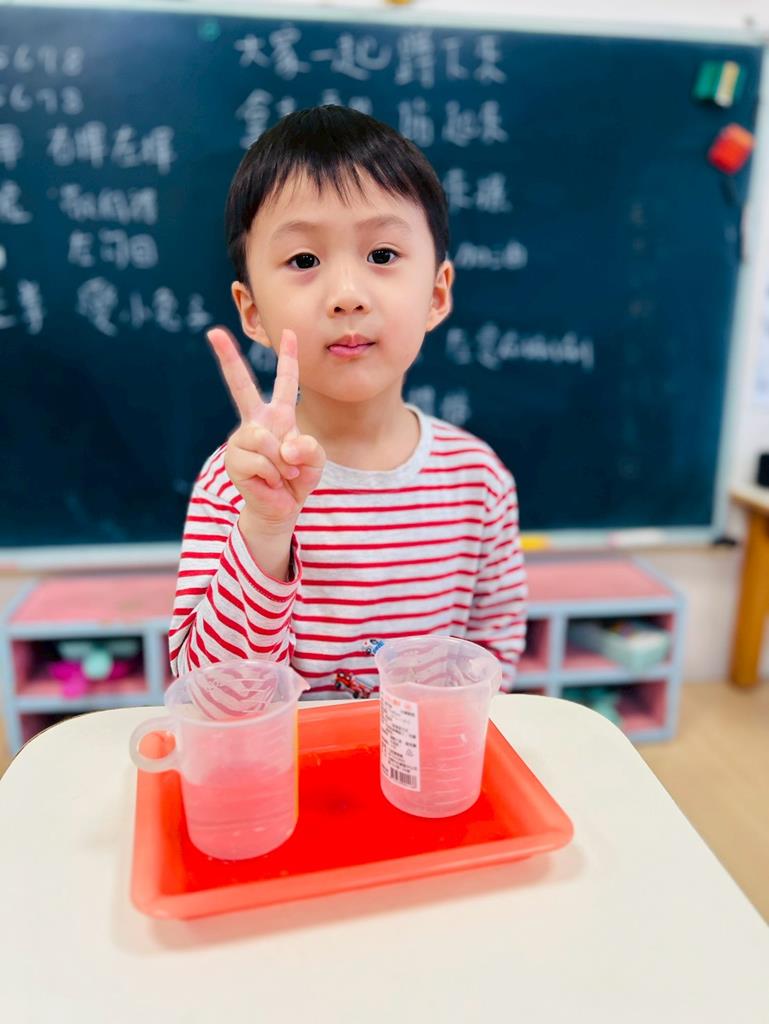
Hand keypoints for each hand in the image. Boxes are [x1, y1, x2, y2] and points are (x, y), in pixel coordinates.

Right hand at [207, 326, 324, 533]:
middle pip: (240, 386)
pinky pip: (260, 460)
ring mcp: (242, 439)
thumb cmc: (297, 479)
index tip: (288, 331)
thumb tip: (285, 445)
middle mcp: (256, 422)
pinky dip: (273, 475)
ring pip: (264, 439)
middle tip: (213, 332)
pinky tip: (270, 481)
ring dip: (281, 462)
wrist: (281, 507)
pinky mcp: (234, 459)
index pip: (285, 382)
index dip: (289, 357)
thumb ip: (310, 449)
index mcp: (279, 416)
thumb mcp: (314, 462)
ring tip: (282, 473)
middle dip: (227, 357)